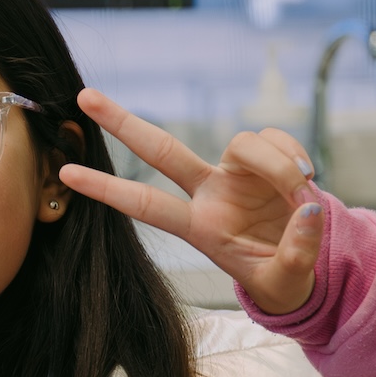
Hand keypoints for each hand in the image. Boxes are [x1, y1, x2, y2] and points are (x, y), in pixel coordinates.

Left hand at [58, 88, 323, 315]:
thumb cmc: (283, 278)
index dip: (107, 189)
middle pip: (161, 150)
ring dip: (278, 164)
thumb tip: (310, 211)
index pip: (145, 205)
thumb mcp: (287, 280)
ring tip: (303, 192)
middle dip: (122, 123)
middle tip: (84, 95)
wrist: (308, 267)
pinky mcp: (266, 158)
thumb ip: (299, 252)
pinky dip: (294, 154)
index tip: (65, 173)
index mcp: (199, 227)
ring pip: (243, 143)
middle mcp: (209, 193)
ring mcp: (234, 173)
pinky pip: (275, 138)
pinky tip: (309, 176)